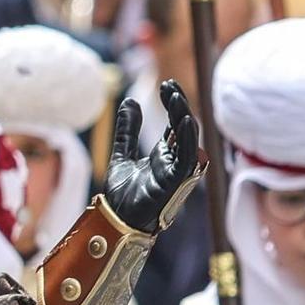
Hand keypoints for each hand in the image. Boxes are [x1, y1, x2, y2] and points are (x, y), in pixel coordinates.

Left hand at [105, 79, 201, 233]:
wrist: (116, 220)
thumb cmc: (122, 195)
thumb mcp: (122, 154)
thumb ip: (127, 131)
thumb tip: (129, 101)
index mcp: (164, 155)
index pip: (174, 123)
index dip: (172, 103)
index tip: (166, 84)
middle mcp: (174, 161)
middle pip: (183, 127)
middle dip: (178, 105)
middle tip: (169, 86)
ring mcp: (177, 170)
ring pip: (188, 139)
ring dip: (183, 117)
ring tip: (175, 97)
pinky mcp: (176, 181)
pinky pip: (188, 157)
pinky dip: (188, 139)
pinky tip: (185, 120)